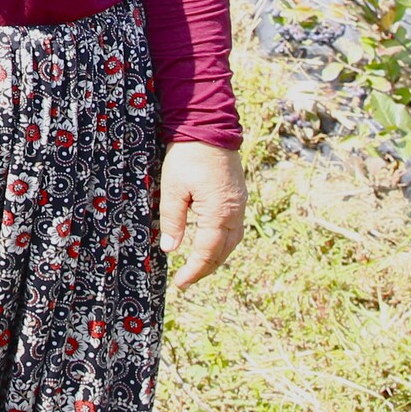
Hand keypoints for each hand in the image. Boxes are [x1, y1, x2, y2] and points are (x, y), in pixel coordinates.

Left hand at [159, 141, 247, 289]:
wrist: (209, 126)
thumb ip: (172, 220)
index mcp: (219, 212)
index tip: (180, 284)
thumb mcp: (173, 188)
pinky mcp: (238, 196)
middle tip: (186, 280)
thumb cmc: (187, 155)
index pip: (207, 252)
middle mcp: (235, 212)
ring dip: (216, 257)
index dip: (194, 271)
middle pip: (223, 251)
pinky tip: (210, 243)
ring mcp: (240, 204)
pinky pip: (234, 228)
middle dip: (205, 268)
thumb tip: (170, 249)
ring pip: (232, 241)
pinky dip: (222, 242)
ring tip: (198, 266)